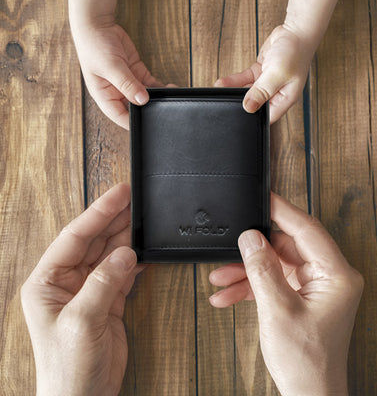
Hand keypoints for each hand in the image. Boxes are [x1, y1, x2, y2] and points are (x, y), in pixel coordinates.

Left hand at [21, 184, 142, 395]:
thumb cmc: (68, 367)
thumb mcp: (81, 321)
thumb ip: (103, 283)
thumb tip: (125, 253)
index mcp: (47, 282)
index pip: (74, 237)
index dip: (97, 213)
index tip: (118, 194)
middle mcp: (66, 283)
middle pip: (93, 241)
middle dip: (113, 219)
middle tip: (134, 198)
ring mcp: (88, 292)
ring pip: (109, 254)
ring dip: (126, 237)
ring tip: (143, 218)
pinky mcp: (107, 303)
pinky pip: (122, 273)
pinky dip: (135, 261)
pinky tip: (145, 249)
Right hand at [71, 22, 163, 128]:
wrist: (97, 25)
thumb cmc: (94, 46)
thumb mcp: (111, 67)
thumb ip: (127, 84)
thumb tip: (142, 100)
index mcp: (105, 96)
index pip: (121, 117)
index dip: (135, 123)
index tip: (150, 123)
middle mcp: (117, 93)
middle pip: (136, 108)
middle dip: (149, 109)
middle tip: (164, 109)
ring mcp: (128, 84)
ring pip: (146, 97)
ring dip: (157, 98)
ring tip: (170, 97)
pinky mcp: (137, 73)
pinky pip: (151, 85)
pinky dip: (160, 87)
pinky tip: (169, 88)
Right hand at [208, 194, 363, 395]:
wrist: (310, 393)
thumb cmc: (306, 361)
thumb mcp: (277, 311)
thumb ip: (263, 269)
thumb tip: (251, 238)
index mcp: (337, 275)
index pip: (308, 230)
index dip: (282, 211)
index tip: (263, 197)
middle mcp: (333, 277)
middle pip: (290, 245)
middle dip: (256, 248)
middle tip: (231, 246)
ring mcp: (319, 287)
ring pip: (280, 263)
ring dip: (250, 270)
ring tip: (221, 278)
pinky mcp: (307, 297)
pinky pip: (279, 280)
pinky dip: (255, 285)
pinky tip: (229, 294)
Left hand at [215, 25, 313, 123]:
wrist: (295, 32)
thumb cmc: (295, 52)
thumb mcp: (277, 73)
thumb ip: (262, 91)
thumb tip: (249, 107)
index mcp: (285, 98)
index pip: (267, 116)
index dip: (253, 116)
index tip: (239, 112)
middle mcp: (276, 93)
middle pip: (255, 104)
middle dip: (240, 103)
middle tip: (226, 101)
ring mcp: (267, 83)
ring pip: (247, 91)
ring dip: (234, 90)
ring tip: (220, 89)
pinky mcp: (260, 73)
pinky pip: (245, 80)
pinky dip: (235, 81)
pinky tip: (224, 82)